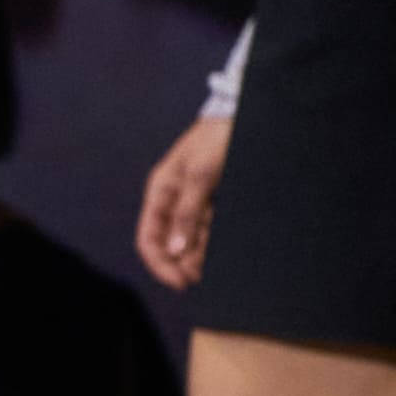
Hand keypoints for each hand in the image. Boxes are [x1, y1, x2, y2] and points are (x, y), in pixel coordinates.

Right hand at [135, 116, 227, 292]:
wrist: (245, 113)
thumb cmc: (218, 138)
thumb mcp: (201, 175)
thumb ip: (188, 212)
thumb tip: (176, 250)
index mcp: (161, 192)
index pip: (149, 238)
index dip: (160, 264)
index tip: (180, 282)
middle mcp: (175, 200)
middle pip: (170, 243)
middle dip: (183, 264)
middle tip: (200, 279)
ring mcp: (196, 201)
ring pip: (192, 240)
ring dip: (200, 257)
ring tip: (214, 270)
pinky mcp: (216, 200)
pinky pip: (210, 229)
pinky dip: (213, 244)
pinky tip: (221, 254)